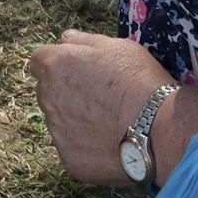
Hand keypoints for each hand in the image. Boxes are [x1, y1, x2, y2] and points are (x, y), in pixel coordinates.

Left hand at [27, 30, 176, 186]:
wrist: (157, 129)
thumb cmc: (139, 81)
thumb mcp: (116, 46)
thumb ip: (83, 41)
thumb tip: (64, 39)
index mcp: (55, 65)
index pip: (40, 61)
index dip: (59, 65)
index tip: (78, 72)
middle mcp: (47, 97)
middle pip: (48, 91)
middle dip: (66, 92)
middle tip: (100, 98)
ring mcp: (56, 130)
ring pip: (59, 121)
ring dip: (75, 120)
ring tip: (110, 122)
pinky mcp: (67, 158)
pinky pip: (72, 149)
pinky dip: (86, 147)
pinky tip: (111, 143)